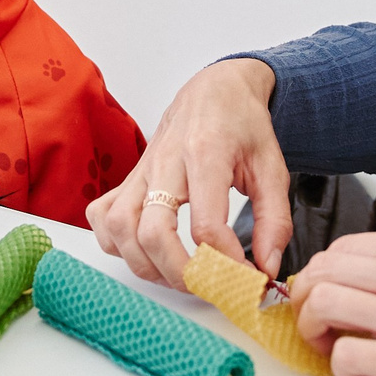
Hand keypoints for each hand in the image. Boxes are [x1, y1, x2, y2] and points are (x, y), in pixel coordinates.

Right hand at [88, 57, 289, 285]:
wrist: (215, 90)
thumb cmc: (243, 125)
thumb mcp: (273, 168)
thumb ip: (274, 221)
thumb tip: (266, 267)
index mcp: (206, 153)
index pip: (206, 224)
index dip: (225, 262)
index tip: (244, 276)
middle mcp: (166, 161)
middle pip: (152, 231)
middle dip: (180, 272)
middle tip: (207, 285)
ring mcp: (141, 169)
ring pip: (120, 227)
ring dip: (146, 263)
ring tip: (178, 274)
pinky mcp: (128, 177)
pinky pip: (102, 216)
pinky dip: (115, 243)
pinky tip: (144, 250)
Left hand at [291, 229, 375, 375]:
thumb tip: (368, 282)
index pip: (343, 245)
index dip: (324, 273)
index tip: (323, 292)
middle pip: (323, 269)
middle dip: (306, 298)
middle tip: (315, 321)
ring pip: (321, 302)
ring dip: (313, 329)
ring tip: (332, 346)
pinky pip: (344, 355)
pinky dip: (341, 368)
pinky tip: (362, 373)